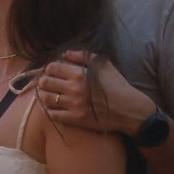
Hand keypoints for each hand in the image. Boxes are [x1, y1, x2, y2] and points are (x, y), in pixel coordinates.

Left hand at [36, 50, 154, 134]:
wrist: (130, 110)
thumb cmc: (118, 85)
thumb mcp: (104, 65)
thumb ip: (83, 56)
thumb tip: (66, 53)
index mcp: (80, 74)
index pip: (52, 68)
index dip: (49, 68)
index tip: (51, 71)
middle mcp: (74, 89)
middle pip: (46, 82)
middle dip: (43, 81)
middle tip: (45, 83)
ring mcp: (74, 105)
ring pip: (46, 98)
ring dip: (43, 95)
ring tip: (46, 94)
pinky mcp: (75, 119)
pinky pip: (53, 115)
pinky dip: (48, 110)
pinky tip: (51, 107)